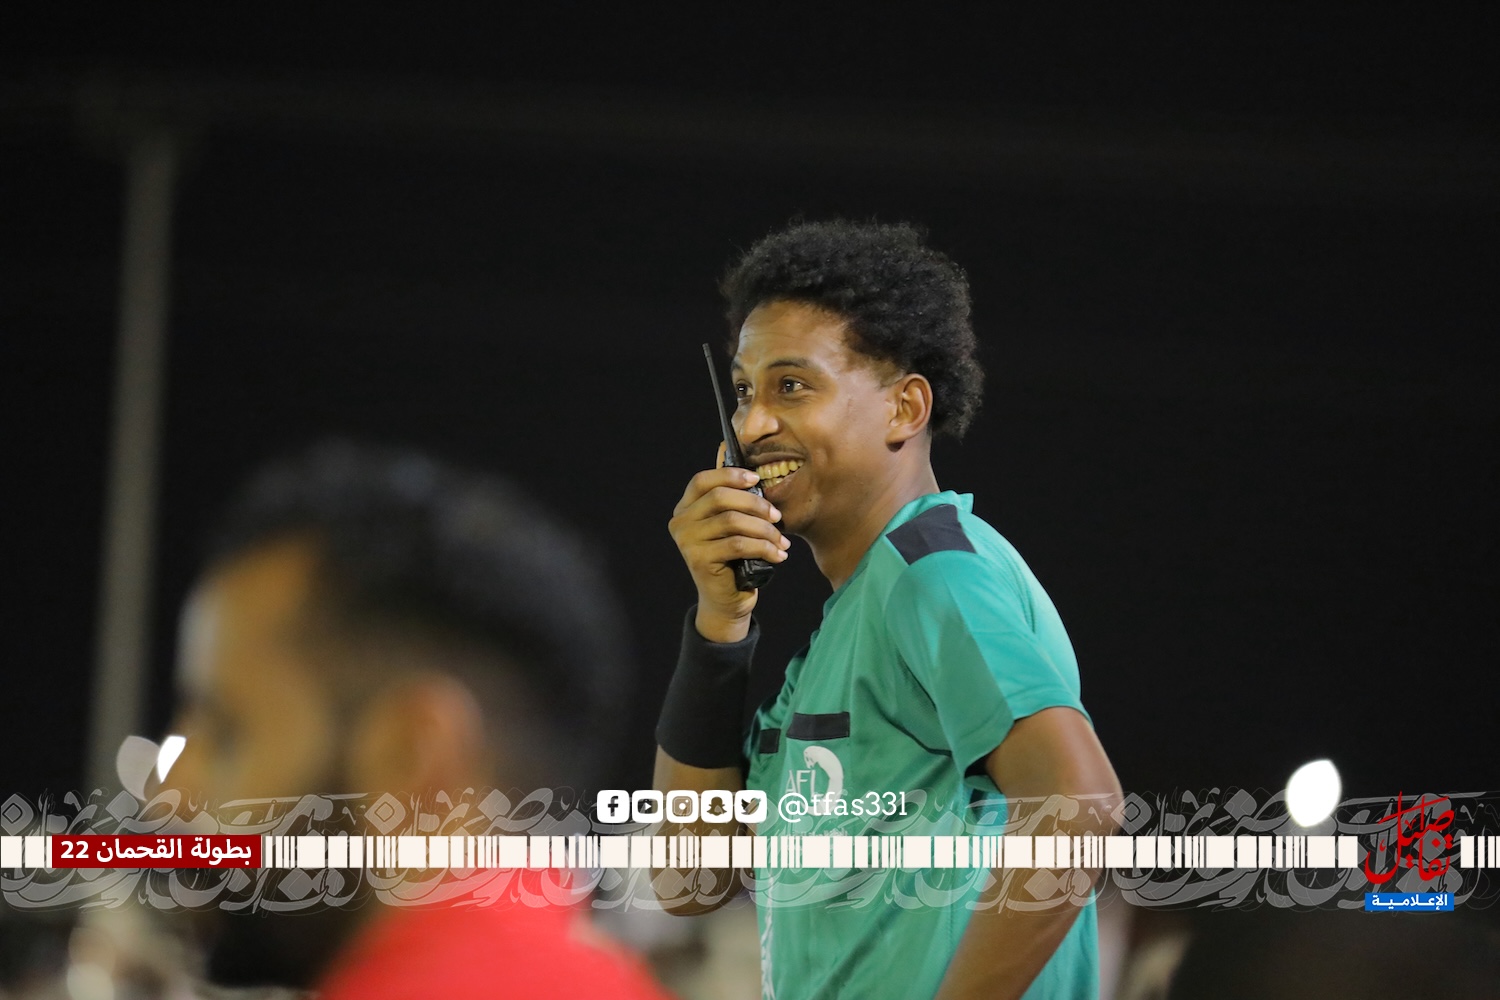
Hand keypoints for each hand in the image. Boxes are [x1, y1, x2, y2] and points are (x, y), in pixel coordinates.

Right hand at [668, 455, 789, 641]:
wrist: (726, 600)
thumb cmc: (734, 559)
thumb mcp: (732, 526)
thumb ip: (734, 502)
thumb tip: (756, 477)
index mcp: (685, 508)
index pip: (702, 480)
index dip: (730, 475)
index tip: (756, 479)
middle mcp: (680, 522)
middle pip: (720, 497)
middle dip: (755, 503)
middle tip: (777, 516)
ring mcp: (687, 541)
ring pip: (732, 520)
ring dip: (764, 529)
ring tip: (781, 540)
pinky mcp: (699, 559)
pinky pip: (738, 545)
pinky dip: (764, 548)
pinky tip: (778, 555)